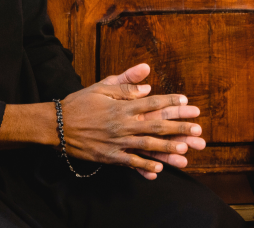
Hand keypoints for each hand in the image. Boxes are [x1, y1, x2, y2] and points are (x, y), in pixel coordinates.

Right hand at [61, 64, 203, 179]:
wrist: (56, 125)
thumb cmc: (80, 102)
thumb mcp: (101, 87)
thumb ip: (126, 85)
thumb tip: (148, 84)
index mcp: (121, 106)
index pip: (151, 103)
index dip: (170, 103)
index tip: (186, 102)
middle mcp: (122, 124)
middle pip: (155, 126)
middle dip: (178, 128)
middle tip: (197, 130)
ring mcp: (116, 142)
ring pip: (147, 146)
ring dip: (168, 148)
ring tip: (185, 150)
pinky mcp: (108, 156)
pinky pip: (130, 162)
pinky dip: (144, 166)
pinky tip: (159, 169)